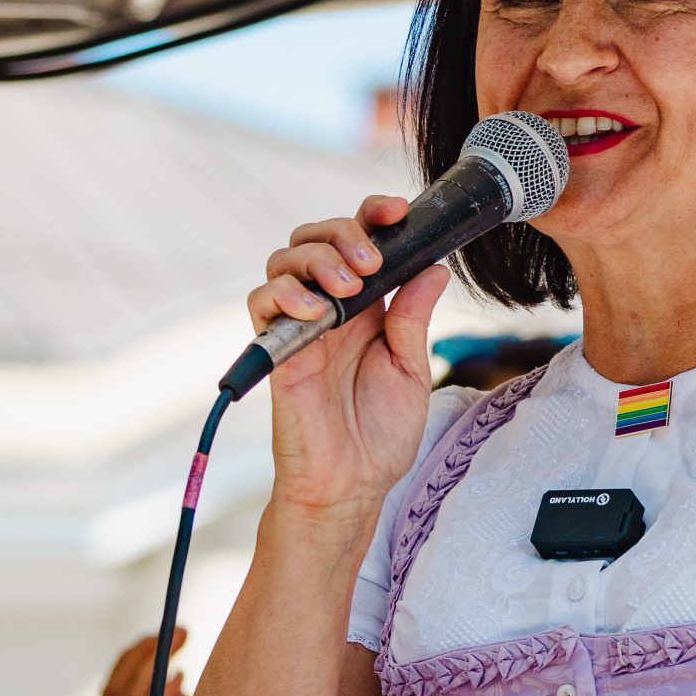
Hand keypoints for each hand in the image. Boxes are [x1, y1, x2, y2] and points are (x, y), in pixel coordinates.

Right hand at [248, 197, 454, 520]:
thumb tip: (434, 266)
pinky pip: (261, 301)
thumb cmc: (381, 435)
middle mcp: (329, 308)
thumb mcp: (411, 369)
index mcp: (367, 307)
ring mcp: (299, 326)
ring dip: (317, 259)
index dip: (372, 215)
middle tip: (370, 261)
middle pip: (317, 237)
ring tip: (347, 288)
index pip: (360, 241)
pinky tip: (317, 311)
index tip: (395, 210)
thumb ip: (414, 318)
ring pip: (285, 258)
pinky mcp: (275, 349)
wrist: (351, 485)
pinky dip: (285, 293)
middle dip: (343, 233)